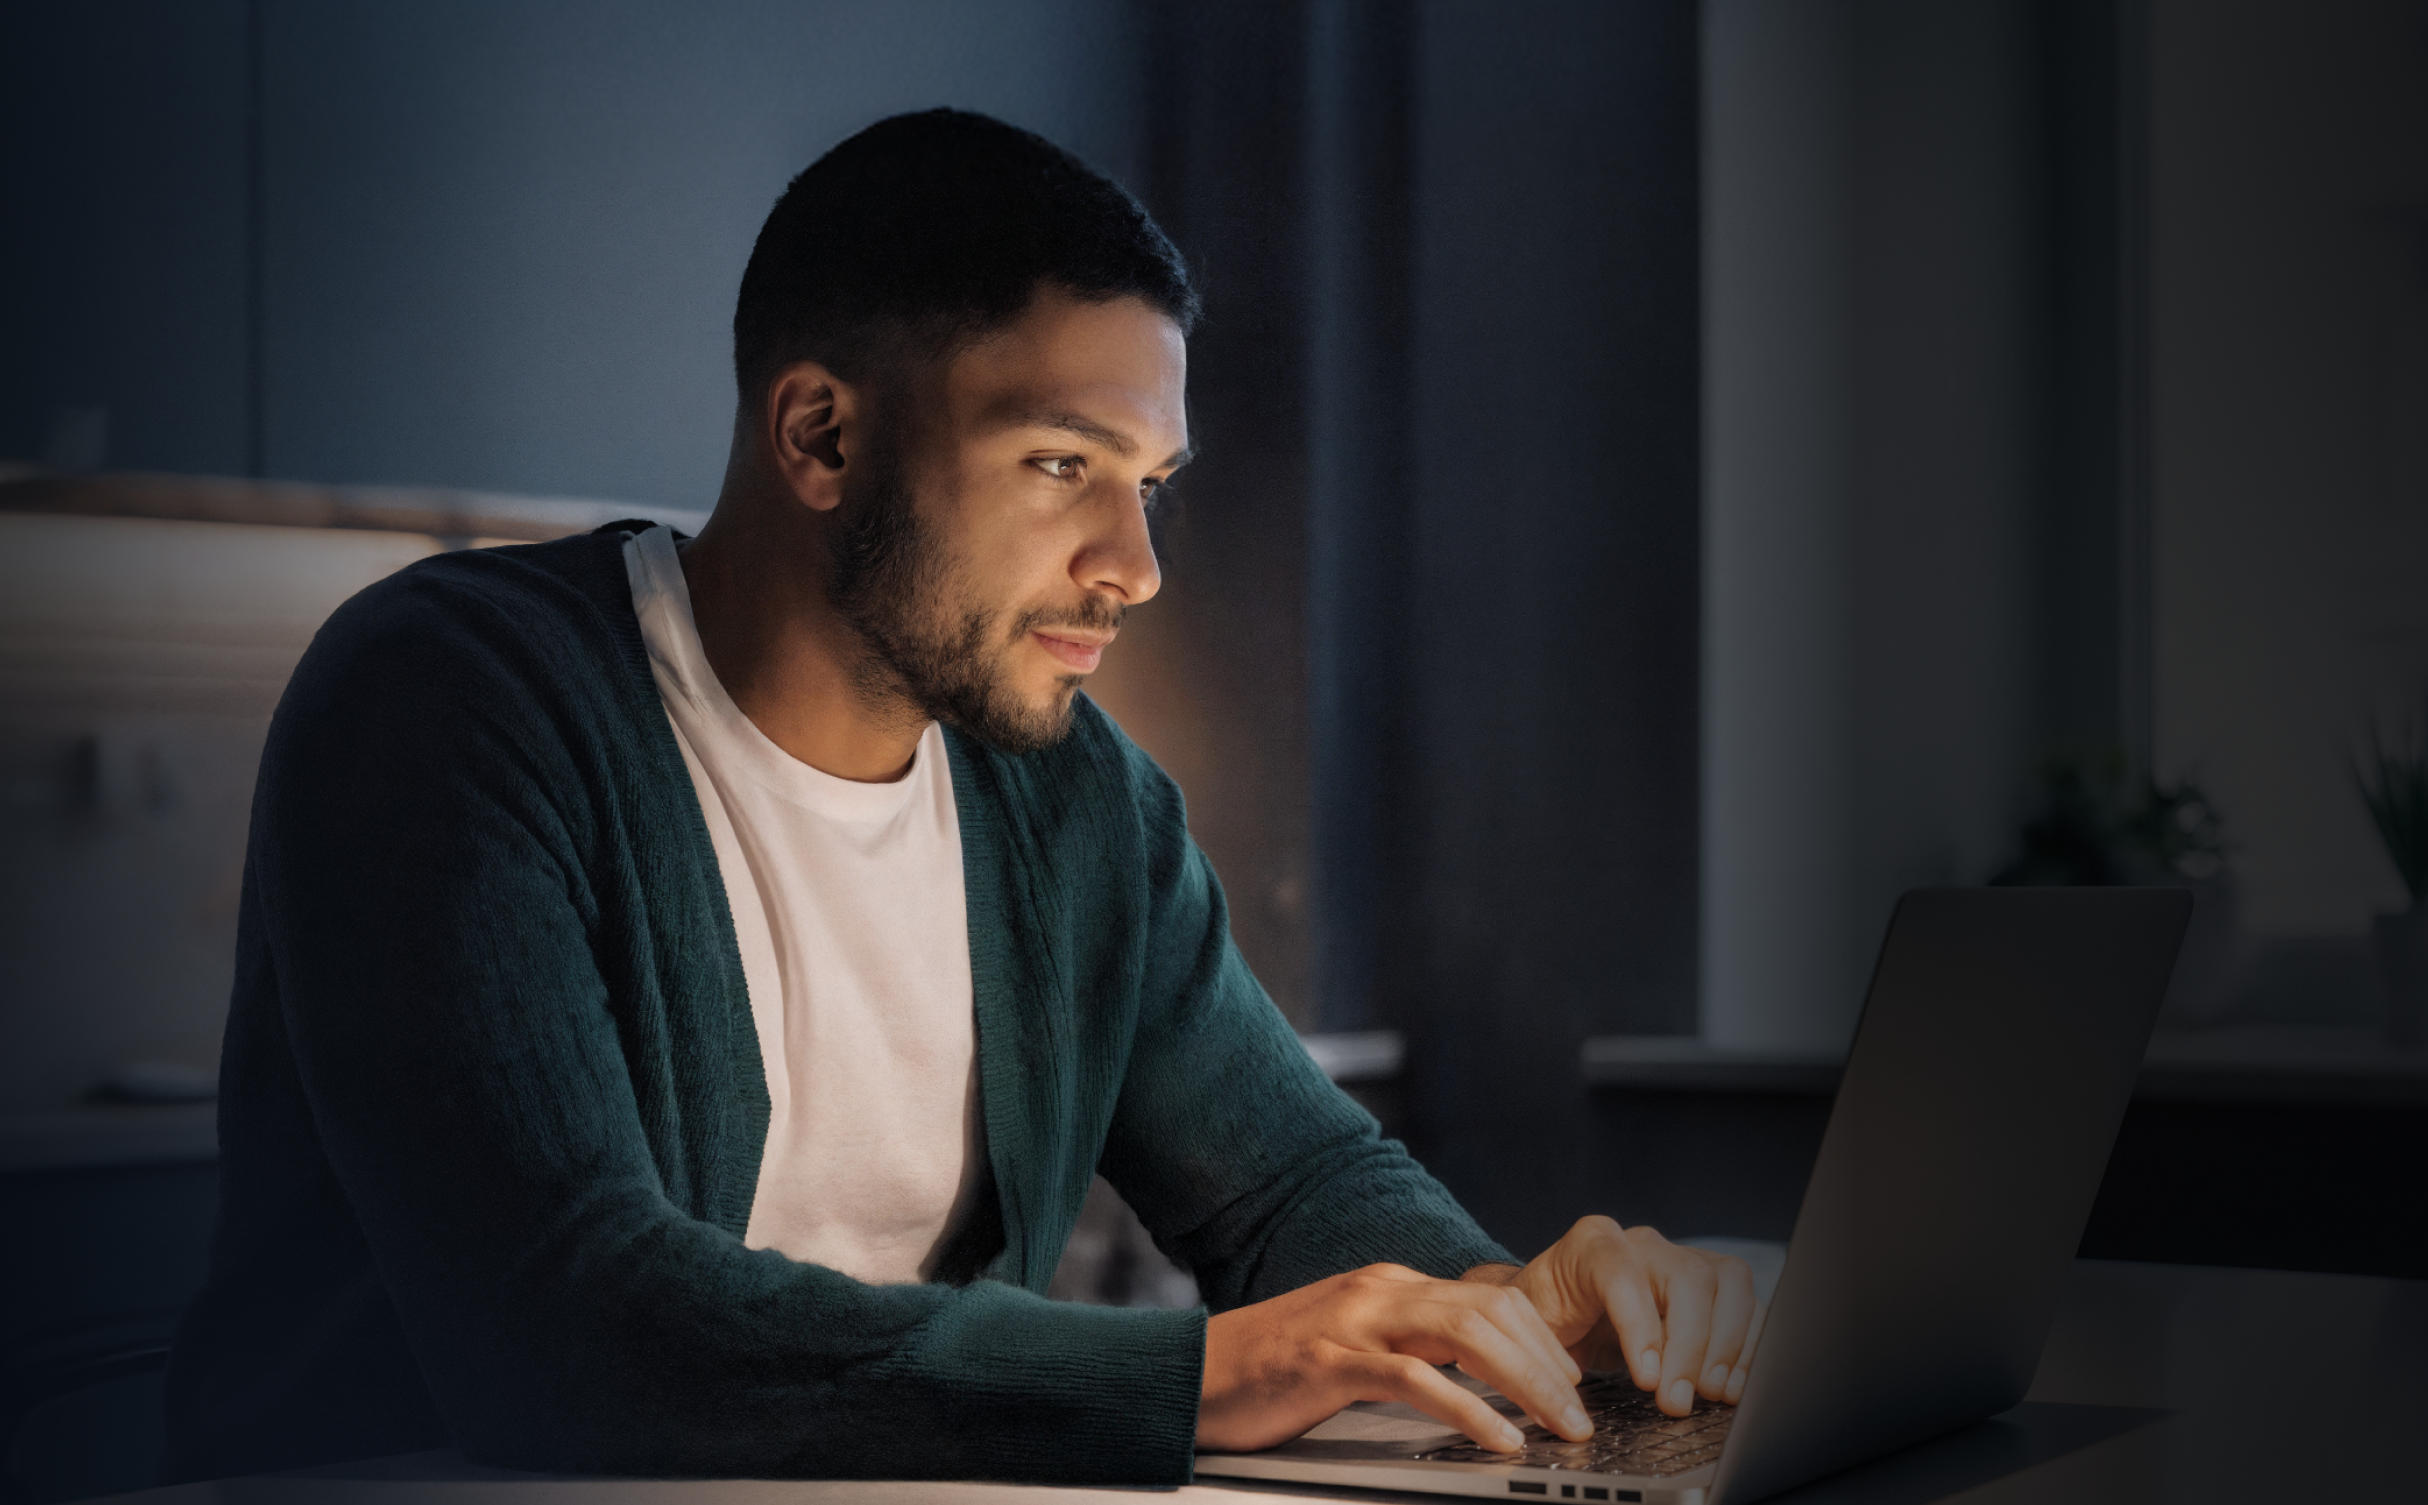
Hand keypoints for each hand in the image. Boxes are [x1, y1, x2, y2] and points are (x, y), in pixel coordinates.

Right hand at [1195, 1263, 1597, 1453]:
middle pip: (1493, 1309)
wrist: (1189, 1373)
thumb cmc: (1269, 1371)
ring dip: (1528, 1384)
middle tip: (1584, 1413)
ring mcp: (1356, 1321)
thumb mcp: (1352, 1345)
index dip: (1544, 1340)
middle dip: (1551, 1363)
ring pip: (1469, 1334)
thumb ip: (1407, 1346)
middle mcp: (1381, 1290)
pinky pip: (1418, 1380)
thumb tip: (1473, 1376)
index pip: (1492, 1297)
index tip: (1573, 1383)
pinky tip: (1499, 1438)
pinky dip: (1470, 1410)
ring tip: (1562, 1427)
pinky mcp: (1331, 1361)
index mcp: (1391, 1285)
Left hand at [1492, 1216, 1759, 1416]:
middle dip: (1692, 1345)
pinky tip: (1733, 1385)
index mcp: (1591, 1246)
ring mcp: (1681, 1259)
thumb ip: (1548, 1358)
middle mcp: (1642, 1245)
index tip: (1648, 1380)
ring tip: (1714, 1393)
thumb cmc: (1540, 1320)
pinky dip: (1748, 1347)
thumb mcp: (1530, 1334)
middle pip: (1688, 1275)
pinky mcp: (1711, 1284)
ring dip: (1730, 1345)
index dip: (1641, 1326)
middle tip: (1679, 1401)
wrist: (1554, 1308)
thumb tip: (1568, 1408)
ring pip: (1730, 1282)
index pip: (1623, 1272)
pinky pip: (1748, 1304)